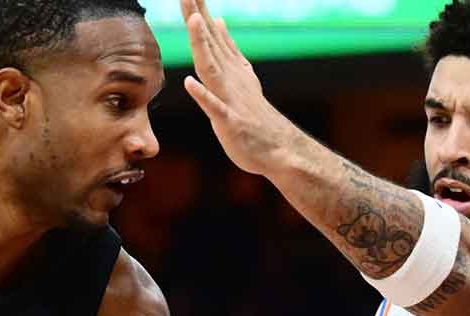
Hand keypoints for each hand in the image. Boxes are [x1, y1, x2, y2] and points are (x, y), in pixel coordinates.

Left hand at [177, 0, 296, 175]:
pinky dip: (203, 95)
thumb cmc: (255, 116)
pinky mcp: (230, 123)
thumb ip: (228, 50)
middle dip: (196, 17)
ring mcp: (230, 99)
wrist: (280, 148)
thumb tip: (218, 22)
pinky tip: (190, 83)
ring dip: (202, 46)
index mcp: (229, 68)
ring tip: (194, 21)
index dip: (197, 11)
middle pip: (209, 44)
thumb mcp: (240, 76)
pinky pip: (215, 108)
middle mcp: (230, 79)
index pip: (210, 35)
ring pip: (212, 69)